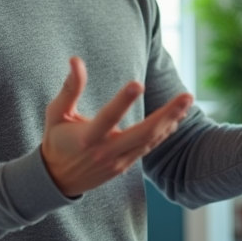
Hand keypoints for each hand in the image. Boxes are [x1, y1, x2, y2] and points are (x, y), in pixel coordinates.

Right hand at [41, 57, 192, 197]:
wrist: (57, 180)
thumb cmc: (55, 141)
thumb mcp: (56, 114)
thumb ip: (69, 88)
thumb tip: (76, 60)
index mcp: (87, 136)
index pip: (108, 117)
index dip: (122, 101)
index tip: (137, 83)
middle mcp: (105, 151)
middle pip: (142, 133)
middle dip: (167, 114)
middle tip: (186, 96)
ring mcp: (117, 161)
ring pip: (150, 141)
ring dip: (170, 121)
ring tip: (186, 102)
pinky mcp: (124, 166)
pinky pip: (148, 148)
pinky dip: (163, 134)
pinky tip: (175, 119)